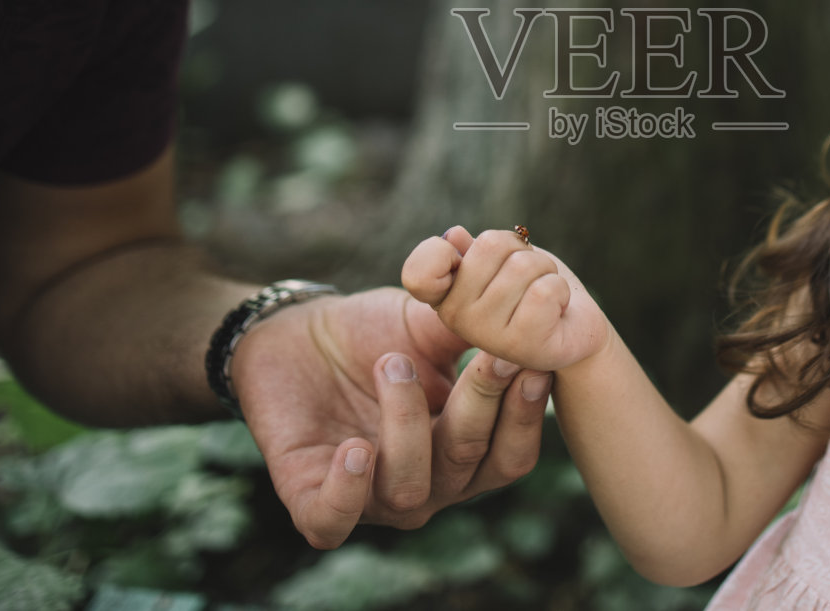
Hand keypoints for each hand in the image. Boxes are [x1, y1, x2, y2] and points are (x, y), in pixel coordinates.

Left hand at [227, 284, 549, 546]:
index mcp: (466, 450)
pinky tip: (355, 448)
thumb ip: (477, 327)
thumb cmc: (375, 333)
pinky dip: (347, 490)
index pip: (511, 454)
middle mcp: (430, 485)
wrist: (296, 332)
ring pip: (409, 487)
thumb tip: (533, 312)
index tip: (531, 364)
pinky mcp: (311, 500)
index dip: (525, 415)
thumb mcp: (430, 324)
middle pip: (468, 464)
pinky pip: (334, 518)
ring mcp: (373, 497)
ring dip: (406, 423)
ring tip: (392, 363)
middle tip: (486, 357)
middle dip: (481, 407)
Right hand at [403, 225, 609, 372]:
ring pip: (522, 266)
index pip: (418, 272)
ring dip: (545, 270)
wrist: (572, 330)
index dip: (437, 253)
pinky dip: (559, 289)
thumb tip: (454, 235)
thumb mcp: (501, 263)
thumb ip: (473, 250)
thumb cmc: (532, 289)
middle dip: (522, 251)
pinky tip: (556, 310)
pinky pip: (544, 291)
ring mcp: (485, 335)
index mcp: (444, 295)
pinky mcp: (520, 345)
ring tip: (544, 295)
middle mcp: (456, 318)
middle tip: (528, 278)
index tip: (458, 258)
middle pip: (490, 244)